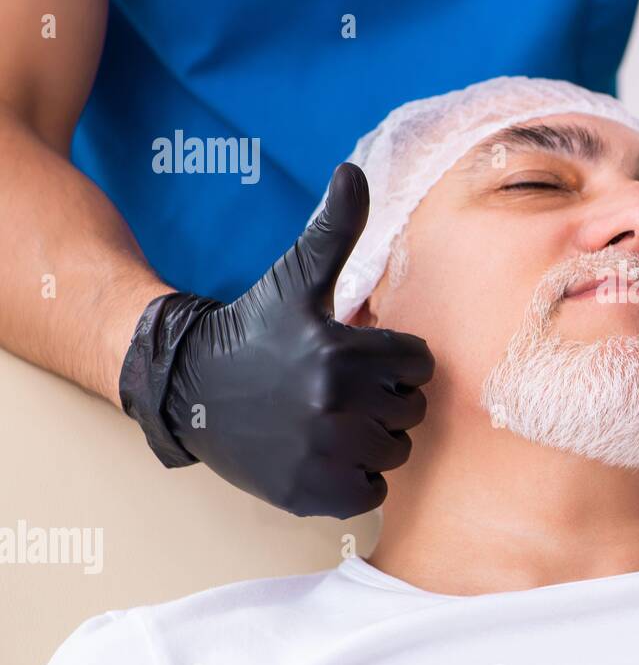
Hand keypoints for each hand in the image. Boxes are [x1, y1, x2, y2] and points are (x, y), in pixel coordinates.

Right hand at [119, 163, 434, 517]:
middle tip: (344, 388)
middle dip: (388, 398)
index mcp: (339, 354)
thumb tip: (352, 170)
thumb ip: (334, 230)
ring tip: (334, 419)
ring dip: (376, 438)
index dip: (397, 358)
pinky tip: (328, 454)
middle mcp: (331, 409)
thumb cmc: (255, 328)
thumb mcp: (296, 279)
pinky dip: (358, 479)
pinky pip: (372, 493)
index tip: (362, 354)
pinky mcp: (307, 495)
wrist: (192, 388)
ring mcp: (319, 456)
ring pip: (396, 452)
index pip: (419, 363)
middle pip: (411, 410)